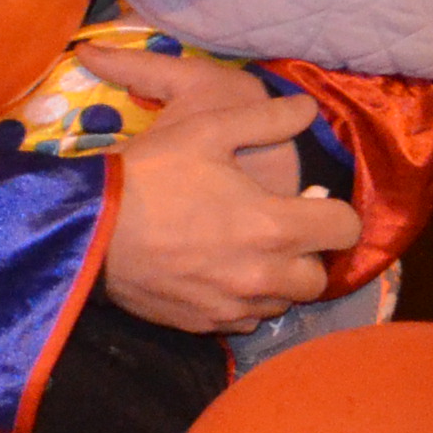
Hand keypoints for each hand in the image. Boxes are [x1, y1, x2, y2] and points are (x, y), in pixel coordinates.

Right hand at [87, 44, 355, 334]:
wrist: (87, 230)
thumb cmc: (150, 174)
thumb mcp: (207, 129)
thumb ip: (266, 118)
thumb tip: (307, 107)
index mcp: (274, 227)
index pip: (345, 229)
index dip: (336, 212)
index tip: (314, 203)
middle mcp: (262, 277)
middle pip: (319, 279)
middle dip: (309, 254)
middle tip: (280, 229)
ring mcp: (231, 307)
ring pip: (282, 303)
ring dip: (277, 280)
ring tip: (247, 251)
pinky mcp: (202, 325)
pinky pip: (243, 320)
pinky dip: (241, 300)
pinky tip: (216, 273)